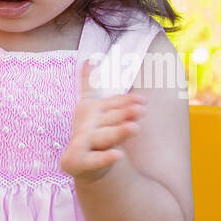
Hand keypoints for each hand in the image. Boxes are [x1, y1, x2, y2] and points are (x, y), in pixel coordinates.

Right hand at [60, 59, 145, 183]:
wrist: (79, 161)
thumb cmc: (92, 131)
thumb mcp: (90, 106)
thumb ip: (89, 84)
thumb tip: (89, 58)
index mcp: (91, 109)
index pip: (112, 103)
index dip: (126, 102)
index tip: (143, 100)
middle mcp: (86, 124)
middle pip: (110, 118)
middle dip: (125, 113)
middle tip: (142, 109)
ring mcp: (82, 142)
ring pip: (104, 137)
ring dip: (118, 132)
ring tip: (135, 128)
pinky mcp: (77, 161)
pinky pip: (95, 160)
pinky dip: (105, 157)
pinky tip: (119, 155)